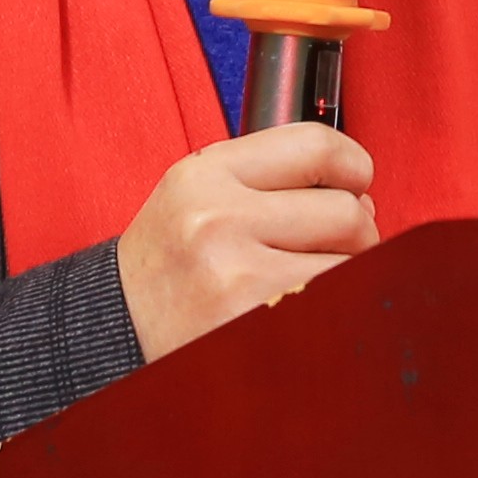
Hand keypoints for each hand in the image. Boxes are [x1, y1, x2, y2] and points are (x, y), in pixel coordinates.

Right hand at [116, 124, 378, 356]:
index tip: (355, 185)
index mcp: (204, 175)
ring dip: (349, 275)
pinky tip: (308, 309)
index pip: (316, 146)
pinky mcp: (255, 324)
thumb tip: (361, 194)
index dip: (353, 167)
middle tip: (329, 249)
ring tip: (312, 282)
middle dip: (355, 233)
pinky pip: (337, 305)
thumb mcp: (198, 197)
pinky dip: (338, 309)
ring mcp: (237, 276)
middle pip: (346, 210)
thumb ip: (270, 180)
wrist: (116, 332)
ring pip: (351, 263)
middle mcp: (217, 219)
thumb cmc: (170, 267)